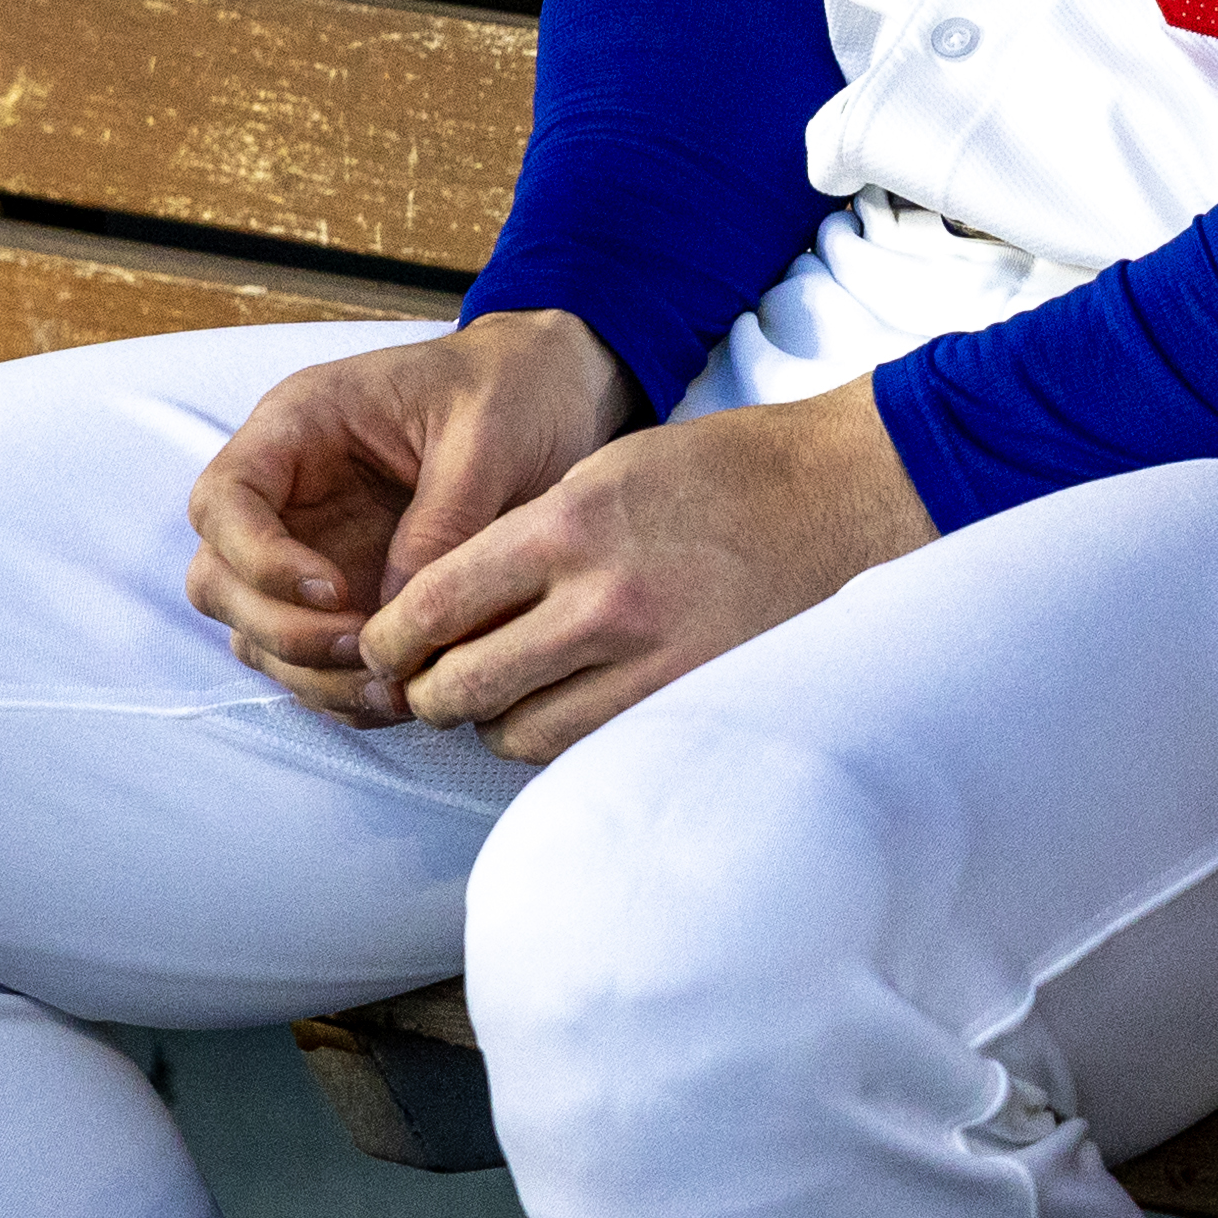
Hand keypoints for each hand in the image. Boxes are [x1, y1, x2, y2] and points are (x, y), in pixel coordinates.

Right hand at [188, 313, 645, 725]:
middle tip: (365, 649)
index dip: (258, 558)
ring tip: (395, 688)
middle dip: (281, 631)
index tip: (332, 589)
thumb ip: (441, 518)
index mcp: (299, 428)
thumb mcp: (488, 436)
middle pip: (220, 581)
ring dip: (312, 675)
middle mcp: (289, 496)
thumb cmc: (512, 391)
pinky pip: (312, 663)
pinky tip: (403, 696)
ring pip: (257, 636)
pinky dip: (344, 692)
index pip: (222, 500)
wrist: (556, 398)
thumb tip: (398, 612)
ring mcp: (311, 553)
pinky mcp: (347, 601)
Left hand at [353, 387, 932, 766]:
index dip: (391, 637)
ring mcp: (650, 661)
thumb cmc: (718, 472)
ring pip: (518, 733)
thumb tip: (444, 605)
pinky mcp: (689, 700)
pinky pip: (587, 746)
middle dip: (428, 690)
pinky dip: (557, 735)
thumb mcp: (604, 470)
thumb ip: (523, 537)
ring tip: (500, 695)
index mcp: (568, 525)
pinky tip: (562, 706)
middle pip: (463, 686)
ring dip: (494, 720)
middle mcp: (602, 601)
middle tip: (424, 682)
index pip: (436, 605)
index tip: (381, 646)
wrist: (836, 496)